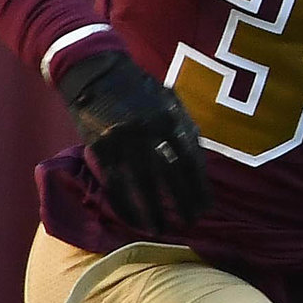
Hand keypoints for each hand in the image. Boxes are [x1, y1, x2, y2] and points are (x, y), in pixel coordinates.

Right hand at [56, 50, 210, 235]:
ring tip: (161, 230)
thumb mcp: (169, 100)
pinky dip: (125, 205)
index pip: (190, 160)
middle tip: (190, 223)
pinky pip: (115, 184)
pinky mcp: (100, 148)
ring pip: (141, 184)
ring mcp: (122, 139)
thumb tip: (200, 165)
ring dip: (152, 211)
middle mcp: (148, 129)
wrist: (96, 72)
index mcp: (169, 117)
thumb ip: (185, 128)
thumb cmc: (139, 89)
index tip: (206, 208)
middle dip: (182, 202)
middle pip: (170, 175)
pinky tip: (133, 220)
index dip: (199, 187)